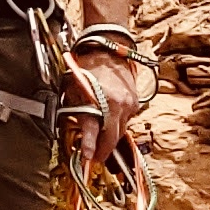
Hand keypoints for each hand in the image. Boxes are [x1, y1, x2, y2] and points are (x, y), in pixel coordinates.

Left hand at [68, 34, 144, 152]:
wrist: (109, 51)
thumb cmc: (88, 68)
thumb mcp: (74, 88)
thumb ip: (77, 111)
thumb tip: (78, 133)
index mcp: (99, 99)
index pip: (94, 129)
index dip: (90, 146)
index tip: (88, 158)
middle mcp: (117, 104)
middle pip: (113, 136)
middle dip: (104, 149)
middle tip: (95, 157)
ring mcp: (129, 105)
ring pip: (121, 131)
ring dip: (110, 137)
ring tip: (99, 142)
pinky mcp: (135, 104)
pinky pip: (126, 121)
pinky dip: (117, 124)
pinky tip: (109, 122)